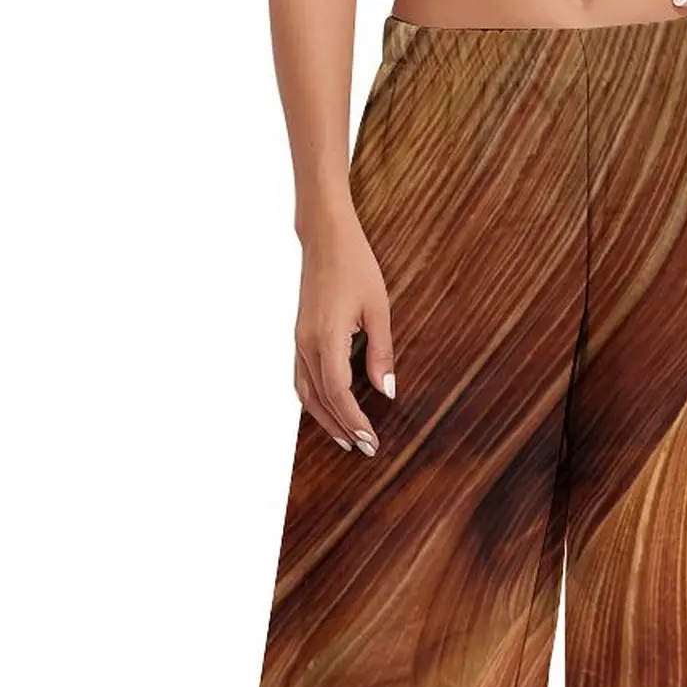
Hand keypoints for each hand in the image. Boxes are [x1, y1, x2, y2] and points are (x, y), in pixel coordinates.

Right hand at [293, 215, 394, 456]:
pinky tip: (328, 410)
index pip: (339, 394)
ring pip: (306, 393)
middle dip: (342, 428)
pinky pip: (302, 378)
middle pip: (321, 400)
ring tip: (346, 439)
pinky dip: (315, 400)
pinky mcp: (300, 337)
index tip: (371, 441)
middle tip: (364, 449)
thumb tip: (386, 392)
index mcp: (326, 338)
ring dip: (325, 419)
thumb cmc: (354, 266)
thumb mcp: (378, 310)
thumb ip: (381, 354)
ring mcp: (299, 341)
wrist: (324, 237)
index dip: (354, 421)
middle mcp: (306, 343)